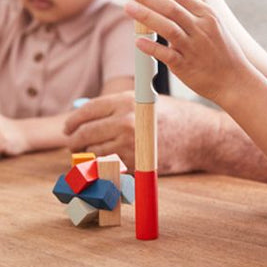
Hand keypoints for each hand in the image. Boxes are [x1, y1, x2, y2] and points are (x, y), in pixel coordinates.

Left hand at [65, 92, 224, 173]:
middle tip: (72, 145)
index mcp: (125, 101)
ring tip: (89, 154)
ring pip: (93, 152)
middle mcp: (124, 121)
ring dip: (88, 155)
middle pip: (84, 133)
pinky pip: (109, 166)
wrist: (199, 136)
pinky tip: (108, 161)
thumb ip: (115, 107)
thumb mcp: (143, 101)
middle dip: (74, 141)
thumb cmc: (172, 116)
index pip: (86, 112)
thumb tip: (82, 113)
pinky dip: (104, 166)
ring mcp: (129, 144)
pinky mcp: (135, 163)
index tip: (68, 128)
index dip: (72, 122)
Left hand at [127, 0, 254, 107]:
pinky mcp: (186, 66)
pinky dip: (152, 47)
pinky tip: (138, 41)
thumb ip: (198, 1)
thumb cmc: (223, 50)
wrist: (234, 80)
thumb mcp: (215, 22)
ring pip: (168, 28)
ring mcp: (193, 48)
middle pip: (172, 9)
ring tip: (128, 7)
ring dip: (147, 16)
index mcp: (207, 16)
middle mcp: (201, 29)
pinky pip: (167, 55)